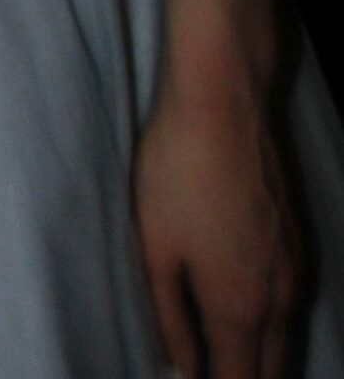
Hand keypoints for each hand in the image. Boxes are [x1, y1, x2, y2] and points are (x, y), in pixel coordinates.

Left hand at [135, 75, 298, 378]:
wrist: (223, 103)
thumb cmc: (176, 172)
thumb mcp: (155, 249)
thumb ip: (170, 317)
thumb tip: (180, 368)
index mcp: (239, 309)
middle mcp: (279, 299)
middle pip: (272, 371)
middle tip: (209, 369)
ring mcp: (295, 269)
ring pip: (285, 339)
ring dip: (262, 358)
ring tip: (223, 353)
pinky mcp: (298, 240)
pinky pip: (292, 305)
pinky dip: (274, 325)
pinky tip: (247, 311)